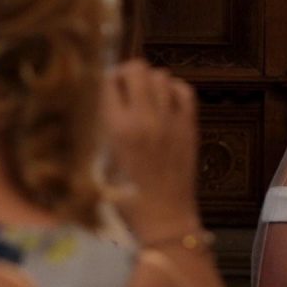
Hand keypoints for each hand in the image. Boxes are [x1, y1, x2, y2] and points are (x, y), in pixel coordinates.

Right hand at [100, 60, 200, 239]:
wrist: (164, 218)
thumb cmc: (126, 199)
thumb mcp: (101, 166)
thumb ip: (98, 133)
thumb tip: (96, 104)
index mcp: (117, 129)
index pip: (108, 82)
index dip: (104, 80)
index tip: (103, 88)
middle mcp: (144, 118)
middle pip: (137, 68)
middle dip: (127, 73)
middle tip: (124, 88)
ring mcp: (170, 120)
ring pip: (161, 75)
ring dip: (151, 82)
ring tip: (145, 97)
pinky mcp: (190, 126)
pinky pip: (185, 90)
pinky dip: (174, 90)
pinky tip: (166, 103)